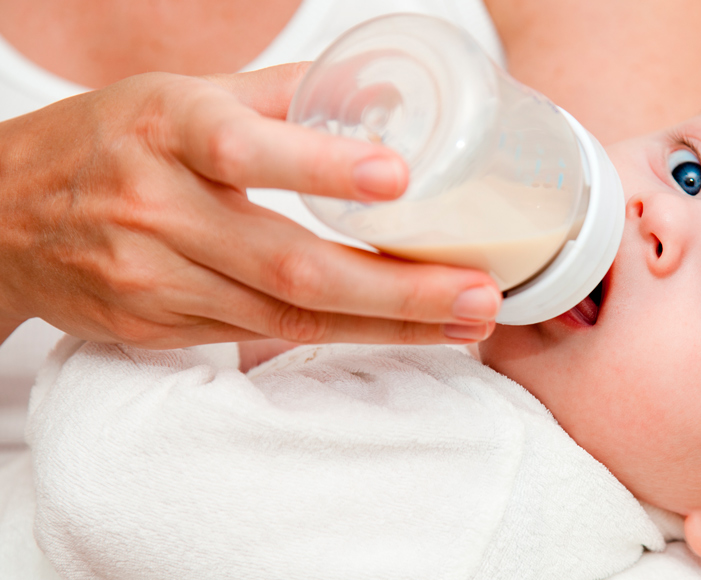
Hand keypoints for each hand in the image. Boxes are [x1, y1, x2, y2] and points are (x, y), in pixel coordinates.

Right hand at [0, 64, 499, 346]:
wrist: (1, 217)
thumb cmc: (109, 140)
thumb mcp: (181, 94)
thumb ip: (280, 96)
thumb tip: (376, 94)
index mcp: (167, 129)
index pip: (244, 148)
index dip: (320, 167)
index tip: (398, 178)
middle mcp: (158, 208)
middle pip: (288, 263)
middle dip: (396, 289)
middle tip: (481, 294)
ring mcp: (155, 279)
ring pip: (285, 316)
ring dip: (385, 324)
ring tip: (466, 321)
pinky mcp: (158, 327)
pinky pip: (260, 339)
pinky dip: (338, 336)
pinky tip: (399, 332)